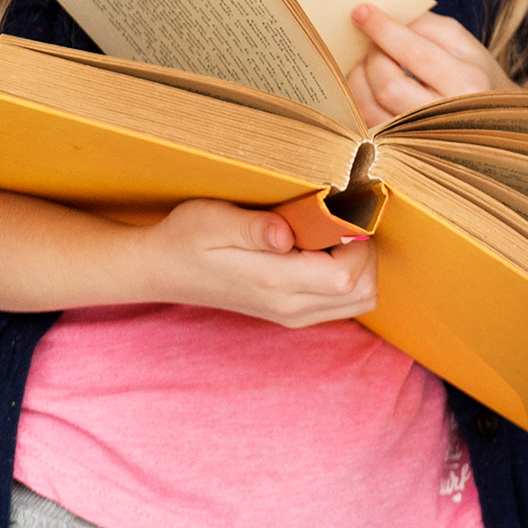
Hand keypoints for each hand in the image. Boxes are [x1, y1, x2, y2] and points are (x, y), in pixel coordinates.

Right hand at [138, 196, 377, 327]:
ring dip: (359, 267)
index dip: (358, 242)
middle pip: (364, 293)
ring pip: (359, 301)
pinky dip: (346, 278)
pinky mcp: (291, 314)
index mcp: (274, 281)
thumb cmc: (185, 237)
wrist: (162, 269)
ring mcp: (292, 314)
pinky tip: (319, 252)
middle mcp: (290, 306)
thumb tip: (286, 234)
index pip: (349, 275)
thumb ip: (252, 227)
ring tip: (329, 237)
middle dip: (365, 254)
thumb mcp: (211, 220)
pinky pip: (343, 304)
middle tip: (337, 223)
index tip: (339, 213)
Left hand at [348, 3, 505, 124]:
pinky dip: (358, 98)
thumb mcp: (462, 44)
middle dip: (371, 57)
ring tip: (366, 62)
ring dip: (358, 78)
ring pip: (370, 108)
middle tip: (368, 42)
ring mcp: (422, 139)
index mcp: (468, 84)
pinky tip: (366, 84)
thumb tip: (383, 15)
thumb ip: (425, 24)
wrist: (492, 121)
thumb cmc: (473, 75)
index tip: (361, 11)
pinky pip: (365, 123)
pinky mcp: (400, 150)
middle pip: (388, 85)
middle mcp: (447, 117)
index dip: (384, 30)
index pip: (415, 54)